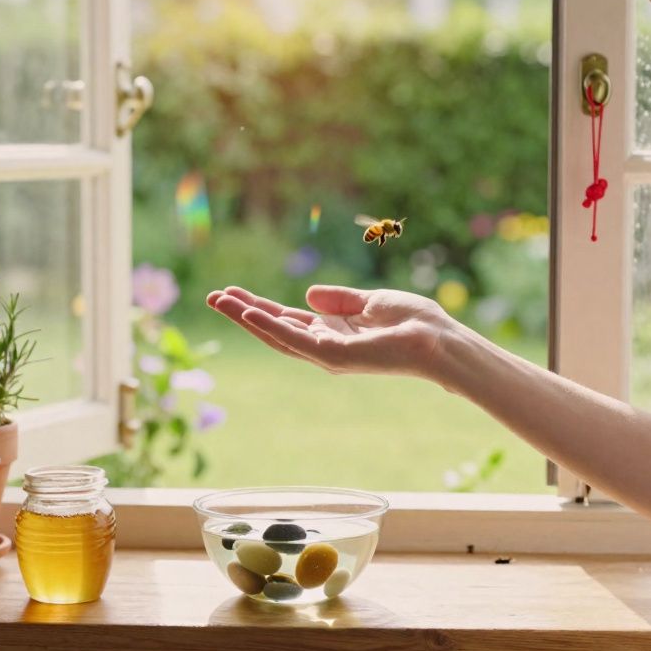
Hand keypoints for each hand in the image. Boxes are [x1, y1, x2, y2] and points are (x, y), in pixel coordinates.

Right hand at [205, 285, 455, 378]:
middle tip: (212, 297)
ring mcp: (327, 354)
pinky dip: (271, 327)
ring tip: (218, 300)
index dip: (258, 307)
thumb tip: (308, 294)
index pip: (287, 320)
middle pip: (274, 329)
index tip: (232, 292)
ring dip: (246, 318)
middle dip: (242, 313)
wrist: (439, 340)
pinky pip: (296, 340)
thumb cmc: (414, 321)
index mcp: (332, 332)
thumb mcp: (371, 302)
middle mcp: (325, 347)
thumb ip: (340, 300)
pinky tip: (249, 313)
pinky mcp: (334, 357)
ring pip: (277, 335)